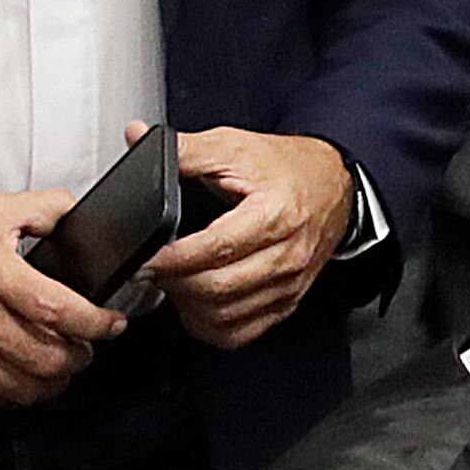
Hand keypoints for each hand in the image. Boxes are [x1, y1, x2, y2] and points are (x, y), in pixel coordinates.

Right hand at [0, 190, 119, 408]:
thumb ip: (44, 209)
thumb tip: (79, 215)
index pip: (62, 313)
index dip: (98, 325)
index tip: (112, 325)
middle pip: (50, 359)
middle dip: (80, 357)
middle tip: (85, 347)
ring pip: (25, 388)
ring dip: (53, 382)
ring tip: (58, 366)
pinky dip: (15, 394)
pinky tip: (21, 377)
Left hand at [146, 126, 360, 350]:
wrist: (332, 184)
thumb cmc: (287, 167)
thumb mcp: (234, 146)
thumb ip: (184, 148)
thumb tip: (136, 136)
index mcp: (275, 214)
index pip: (216, 249)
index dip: (173, 259)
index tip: (147, 259)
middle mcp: (287, 255)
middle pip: (219, 288)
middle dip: (175, 283)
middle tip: (154, 269)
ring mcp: (290, 283)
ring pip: (227, 316)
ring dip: (189, 307)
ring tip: (174, 284)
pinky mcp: (288, 301)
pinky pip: (242, 332)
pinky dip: (211, 326)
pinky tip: (198, 306)